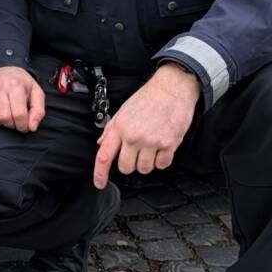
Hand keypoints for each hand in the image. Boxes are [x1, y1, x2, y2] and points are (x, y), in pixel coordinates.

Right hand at [0, 66, 44, 132]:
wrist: (5, 69)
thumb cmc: (21, 83)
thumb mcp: (36, 93)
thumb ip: (38, 111)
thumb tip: (32, 127)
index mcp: (15, 85)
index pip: (18, 114)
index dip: (23, 125)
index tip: (24, 126)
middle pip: (3, 117)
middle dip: (11, 124)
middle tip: (15, 121)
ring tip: (4, 116)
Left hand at [92, 64, 199, 187]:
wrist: (172, 88)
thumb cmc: (149, 97)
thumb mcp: (123, 110)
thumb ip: (112, 129)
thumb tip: (102, 144)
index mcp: (119, 127)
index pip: (104, 156)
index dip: (99, 174)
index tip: (100, 183)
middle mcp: (133, 136)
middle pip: (125, 168)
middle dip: (130, 164)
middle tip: (136, 153)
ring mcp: (151, 141)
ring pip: (144, 169)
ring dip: (147, 162)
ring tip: (151, 147)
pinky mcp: (168, 144)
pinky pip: (162, 165)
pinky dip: (162, 160)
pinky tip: (162, 147)